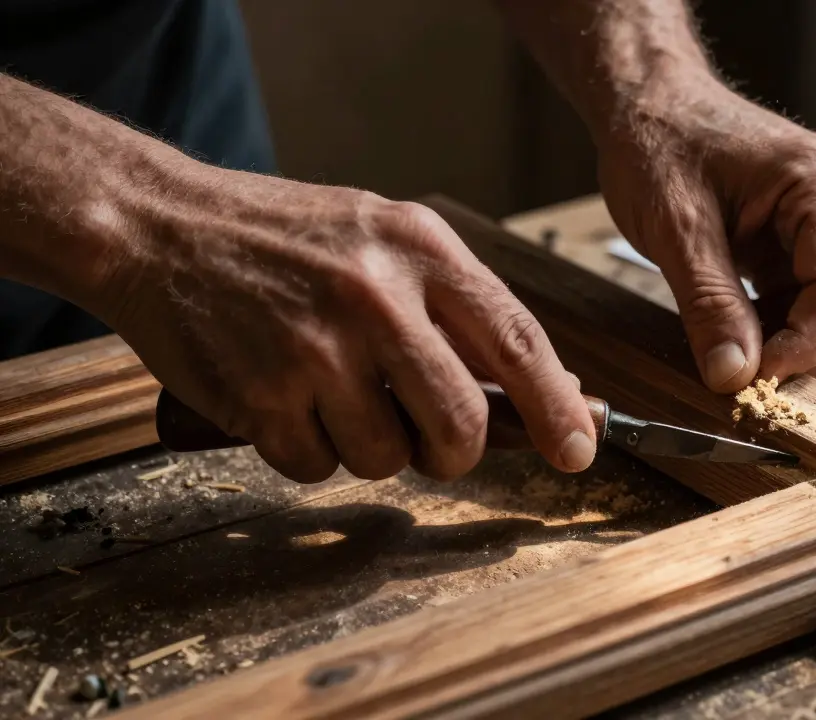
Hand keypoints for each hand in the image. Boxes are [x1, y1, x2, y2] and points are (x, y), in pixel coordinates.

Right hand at [94, 165, 596, 482]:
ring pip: (387, 458)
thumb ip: (459, 307)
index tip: (580, 448)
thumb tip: (544, 389)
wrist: (160, 225)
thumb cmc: (287, 238)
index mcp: (420, 249)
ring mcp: (316, 348)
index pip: (517, 341)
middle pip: (460, 424)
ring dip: (369, 446)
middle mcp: (376, 296)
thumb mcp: (386, 238)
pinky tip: (286, 398)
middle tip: (431, 439)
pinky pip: (316, 468)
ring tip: (334, 391)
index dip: (557, 406)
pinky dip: (308, 449)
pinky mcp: (261, 396)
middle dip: (453, 451)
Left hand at [596, 73, 815, 391]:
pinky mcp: (812, 238)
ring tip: (735, 347)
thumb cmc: (659, 144)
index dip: (803, 346)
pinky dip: (784, 327)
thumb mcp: (674, 228)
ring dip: (796, 343)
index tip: (753, 379)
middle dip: (808, 351)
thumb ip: (709, 304)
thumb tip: (734, 378)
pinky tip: (740, 329)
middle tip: (744, 375)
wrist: (650, 103)